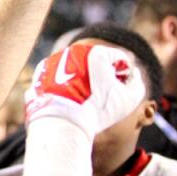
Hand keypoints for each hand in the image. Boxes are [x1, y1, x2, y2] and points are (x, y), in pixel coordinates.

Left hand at [24, 44, 145, 138]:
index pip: (118, 58)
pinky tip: (69, 103)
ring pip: (74, 70)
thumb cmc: (98, 110)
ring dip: (81, 82)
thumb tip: (132, 75)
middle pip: (94, 63)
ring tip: (84, 102)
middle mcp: (71, 52)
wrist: (61, 123)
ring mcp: (53, 62)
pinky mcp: (39, 75)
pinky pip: (57, 80)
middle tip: (102, 97)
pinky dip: (63, 89)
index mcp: (95, 52)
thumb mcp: (129, 99)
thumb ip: (137, 83)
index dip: (124, 76)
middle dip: (102, 77)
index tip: (120, 91)